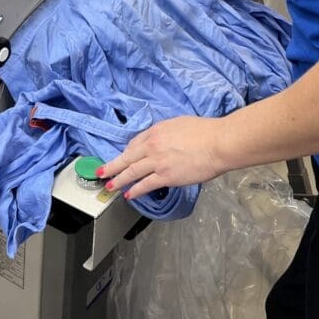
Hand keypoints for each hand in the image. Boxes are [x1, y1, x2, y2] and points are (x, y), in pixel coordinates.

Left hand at [97, 116, 225, 199]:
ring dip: (119, 180)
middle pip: (127, 158)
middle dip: (112, 166)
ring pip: (131, 172)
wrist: (217, 143)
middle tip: (101, 172)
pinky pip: (145, 184)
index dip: (126, 153)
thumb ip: (166, 133)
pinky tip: (129, 194)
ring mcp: (157, 162)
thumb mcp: (179, 124)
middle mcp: (152, 146)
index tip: (122, 158)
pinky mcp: (166, 176)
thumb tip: (163, 142)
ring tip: (109, 186)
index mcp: (155, 131)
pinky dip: (135, 190)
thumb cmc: (205, 131)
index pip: (135, 143)